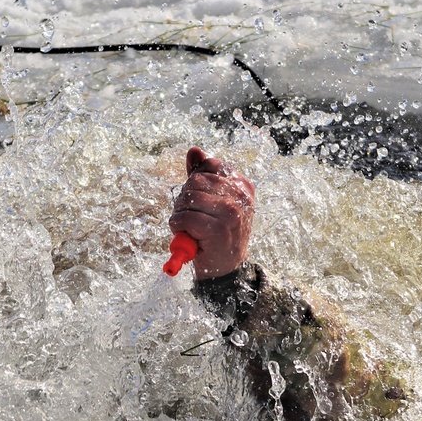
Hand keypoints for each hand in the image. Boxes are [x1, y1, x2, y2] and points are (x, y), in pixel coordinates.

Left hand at [169, 147, 255, 279]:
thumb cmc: (216, 234)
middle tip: (192, 218)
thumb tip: (194, 150)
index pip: (209, 165)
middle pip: (195, 181)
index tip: (200, 201)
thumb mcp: (213, 202)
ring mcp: (231, 212)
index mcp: (243, 186)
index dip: (196, 182)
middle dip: (185, 199)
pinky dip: (178, 226)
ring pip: (188, 198)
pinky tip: (187, 235)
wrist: (225, 270)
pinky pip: (184, 217)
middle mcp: (240, 196)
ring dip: (180, 214)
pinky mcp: (218, 228)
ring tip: (191, 227)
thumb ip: (203, 175)